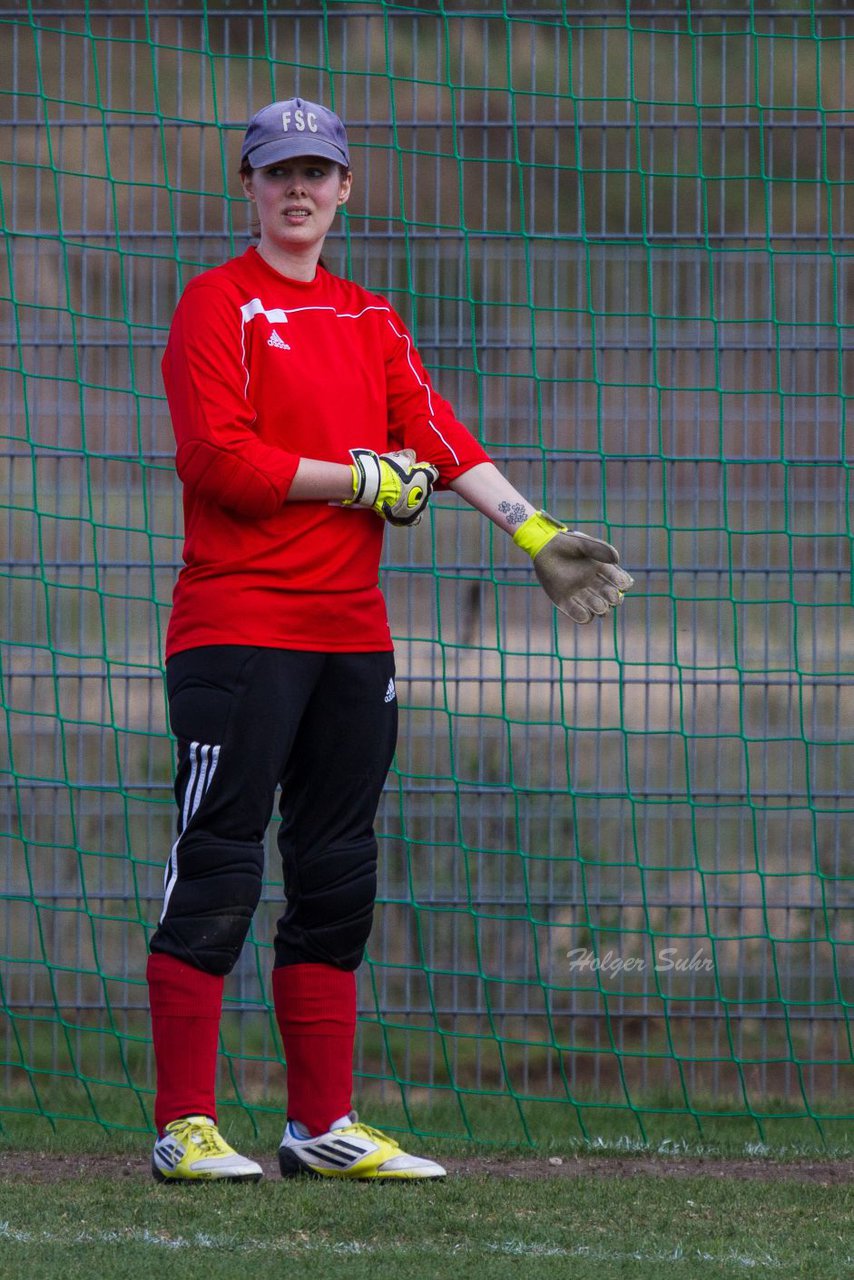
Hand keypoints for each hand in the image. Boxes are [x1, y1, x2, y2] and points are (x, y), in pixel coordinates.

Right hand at [344, 448, 438, 525]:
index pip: (432, 473)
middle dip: (420, 486)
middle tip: (407, 483)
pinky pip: (416, 518)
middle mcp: (425, 492)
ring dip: (416, 499)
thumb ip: (409, 456)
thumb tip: (412, 457)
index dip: (424, 471)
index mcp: (426, 477)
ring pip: (423, 503)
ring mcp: (418, 506)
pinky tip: (405, 509)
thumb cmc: (387, 471)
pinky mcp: (409, 517)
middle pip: (428, 488)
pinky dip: (412, 513)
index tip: (416, 470)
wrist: (375, 488)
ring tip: (404, 497)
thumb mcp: (398, 458)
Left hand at [513, 510, 633, 623]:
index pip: (618, 580)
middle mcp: (593, 583)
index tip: (623, 585)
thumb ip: (600, 549)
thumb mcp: (584, 544)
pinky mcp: (565, 602)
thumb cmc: (565, 543)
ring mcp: (580, 594)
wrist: (544, 547)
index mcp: (602, 569)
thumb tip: (617, 560)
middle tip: (613, 598)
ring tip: (600, 607)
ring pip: (596, 608)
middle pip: (609, 597)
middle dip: (614, 599)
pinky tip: (586, 613)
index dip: (623, 584)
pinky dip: (583, 617)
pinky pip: (579, 615)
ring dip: (601, 609)